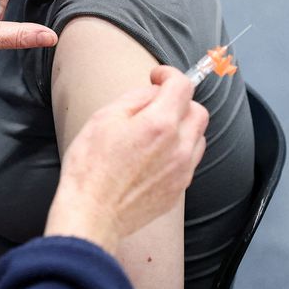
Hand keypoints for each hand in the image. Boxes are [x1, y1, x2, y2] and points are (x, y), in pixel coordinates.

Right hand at [44, 66, 208, 253]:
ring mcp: (182, 170)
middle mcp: (179, 146)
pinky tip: (153, 155)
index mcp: (159, 124)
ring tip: (154, 131)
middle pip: (198, 111)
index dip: (169, 74)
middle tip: (156, 103)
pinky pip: (189, 160)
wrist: (92, 213)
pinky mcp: (179, 189)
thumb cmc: (90, 167)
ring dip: (182, 127)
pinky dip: (178, 150)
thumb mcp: (103, 118)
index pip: (182, 86)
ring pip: (198, 136)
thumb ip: (135, 99)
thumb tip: (153, 93)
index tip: (157, 77)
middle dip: (180, 101)